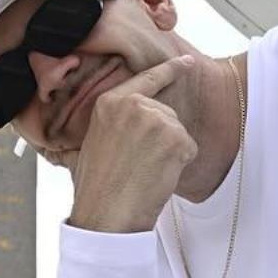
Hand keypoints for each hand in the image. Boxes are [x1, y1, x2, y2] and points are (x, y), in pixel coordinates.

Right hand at [66, 56, 200, 232]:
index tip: (187, 62)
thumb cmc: (96, 188)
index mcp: (109, 102)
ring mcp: (156, 119)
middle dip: (162, 138)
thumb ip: (106, 128)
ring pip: (178, 132)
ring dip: (169, 154)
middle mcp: (133, 104)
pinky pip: (189, 148)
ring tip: (144, 171)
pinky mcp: (175, 138)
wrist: (106, 215)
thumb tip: (101, 132)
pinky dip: (179, 165)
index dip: (170, 69)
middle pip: (166, 113)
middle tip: (140, 164)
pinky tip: (157, 176)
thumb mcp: (88, 145)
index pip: (147, 79)